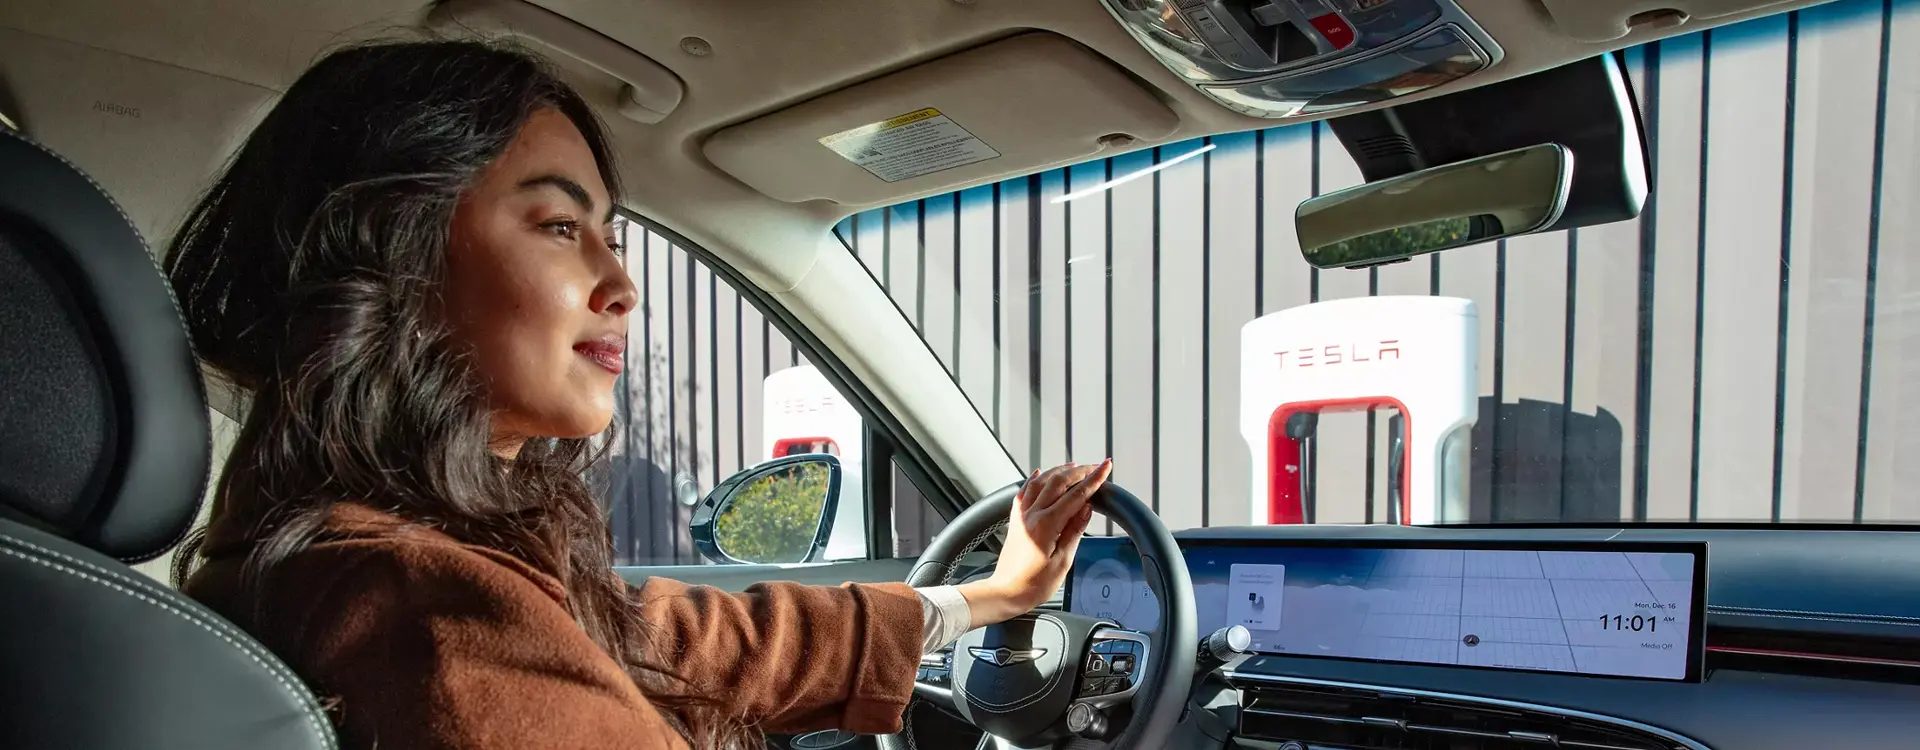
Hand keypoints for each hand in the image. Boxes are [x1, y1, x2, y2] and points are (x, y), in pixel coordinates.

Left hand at [957, 459, 1112, 627]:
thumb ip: (1075, 531)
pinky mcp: (1015, 520)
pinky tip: (1040, 473)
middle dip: (1079, 471)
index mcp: (1046, 525)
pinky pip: (1024, 491)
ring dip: (1058, 471)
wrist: (1006, 592)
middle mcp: (1032, 515)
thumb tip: (1086, 509)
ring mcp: (1021, 515)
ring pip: (1041, 482)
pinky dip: (1034, 479)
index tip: (1105, 467)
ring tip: (1073, 466)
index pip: (1076, 495)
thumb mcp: (1063, 561)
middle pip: (1058, 482)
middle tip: (1095, 467)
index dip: (1094, 479)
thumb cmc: (1033, 584)